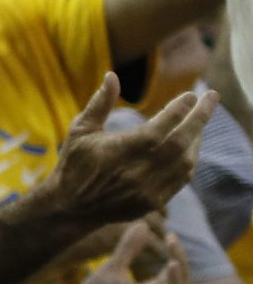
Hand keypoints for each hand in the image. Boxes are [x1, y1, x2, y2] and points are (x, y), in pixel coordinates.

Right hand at [37, 74, 215, 226]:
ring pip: (186, 161)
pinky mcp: (153, 201)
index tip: (190, 94)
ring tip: (199, 122)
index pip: (161, 126)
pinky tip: (190, 146)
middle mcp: (138, 171)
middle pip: (182, 142)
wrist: (70, 208)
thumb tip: (112, 75)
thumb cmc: (74, 164)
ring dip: (197, 138)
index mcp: (120, 150)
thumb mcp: (81, 130)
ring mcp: (148, 189)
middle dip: (201, 117)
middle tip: (211, 97)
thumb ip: (100, 103)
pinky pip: (182, 178)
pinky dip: (190, 160)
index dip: (179, 109)